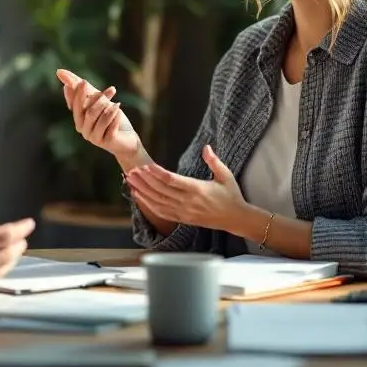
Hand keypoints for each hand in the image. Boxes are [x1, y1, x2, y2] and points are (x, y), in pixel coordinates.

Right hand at [0, 183, 33, 296]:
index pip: (8, 234)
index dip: (22, 228)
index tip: (30, 223)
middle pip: (11, 252)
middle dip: (20, 243)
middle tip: (23, 236)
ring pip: (4, 267)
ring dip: (13, 257)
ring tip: (16, 249)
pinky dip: (0, 269)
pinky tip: (0, 263)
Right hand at [56, 69, 139, 158]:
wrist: (126, 138)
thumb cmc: (109, 117)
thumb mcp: (97, 99)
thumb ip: (81, 88)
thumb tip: (59, 72)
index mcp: (78, 118)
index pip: (75, 104)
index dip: (78, 94)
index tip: (83, 82)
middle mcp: (83, 129)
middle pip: (87, 112)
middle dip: (96, 99)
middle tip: (109, 89)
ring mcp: (94, 137)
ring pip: (100, 119)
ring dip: (109, 109)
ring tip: (117, 103)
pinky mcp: (106, 142)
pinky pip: (110, 127)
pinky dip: (115, 118)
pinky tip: (119, 112)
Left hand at [124, 145, 246, 232]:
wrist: (236, 218)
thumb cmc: (231, 195)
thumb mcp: (226, 176)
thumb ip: (214, 161)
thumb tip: (207, 147)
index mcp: (198, 189)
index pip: (172, 180)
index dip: (157, 174)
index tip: (146, 166)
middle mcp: (188, 202)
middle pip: (161, 191)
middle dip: (144, 181)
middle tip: (132, 171)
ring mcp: (184, 212)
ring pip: (158, 202)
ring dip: (142, 191)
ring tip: (130, 181)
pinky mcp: (182, 219)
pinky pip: (161, 212)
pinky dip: (148, 204)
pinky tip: (138, 196)